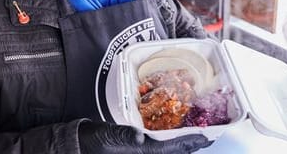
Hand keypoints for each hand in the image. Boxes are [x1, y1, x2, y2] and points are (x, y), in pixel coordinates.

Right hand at [78, 121, 211, 153]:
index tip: (208, 137)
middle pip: (175, 153)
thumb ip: (124, 136)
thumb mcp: (107, 136)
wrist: (77, 149)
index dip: (192, 143)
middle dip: (191, 146)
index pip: (174, 149)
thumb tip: (138, 138)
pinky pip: (159, 152)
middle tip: (208, 137)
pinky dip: (170, 146)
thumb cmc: (92, 143)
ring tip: (195, 139)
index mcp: (143, 153)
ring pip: (168, 153)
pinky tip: (173, 141)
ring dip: (182, 147)